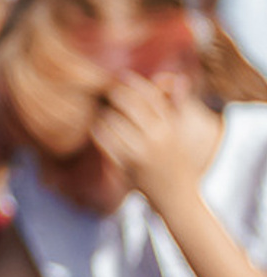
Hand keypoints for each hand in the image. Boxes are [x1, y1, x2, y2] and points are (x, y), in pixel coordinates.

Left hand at [92, 74, 207, 207]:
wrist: (179, 201)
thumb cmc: (176, 161)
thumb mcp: (178, 132)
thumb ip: (173, 104)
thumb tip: (174, 76)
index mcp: (171, 125)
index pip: (149, 93)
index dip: (131, 81)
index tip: (120, 76)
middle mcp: (159, 136)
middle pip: (127, 101)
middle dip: (113, 93)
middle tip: (105, 93)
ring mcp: (143, 151)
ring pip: (112, 119)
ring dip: (103, 113)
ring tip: (102, 112)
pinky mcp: (130, 165)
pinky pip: (105, 140)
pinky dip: (98, 131)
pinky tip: (98, 130)